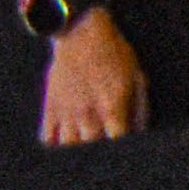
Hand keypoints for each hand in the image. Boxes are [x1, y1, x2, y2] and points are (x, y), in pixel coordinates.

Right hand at [39, 14, 146, 147]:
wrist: (81, 34)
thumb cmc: (115, 53)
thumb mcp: (138, 76)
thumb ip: (140, 107)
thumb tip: (141, 131)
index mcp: (112, 105)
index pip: (117, 140)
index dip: (122, 148)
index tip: (126, 151)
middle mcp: (87, 112)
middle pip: (91, 147)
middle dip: (100, 153)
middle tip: (106, 155)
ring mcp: (66, 111)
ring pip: (68, 146)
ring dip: (78, 151)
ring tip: (86, 153)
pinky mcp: (50, 106)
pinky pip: (47, 137)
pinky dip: (56, 145)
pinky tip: (66, 143)